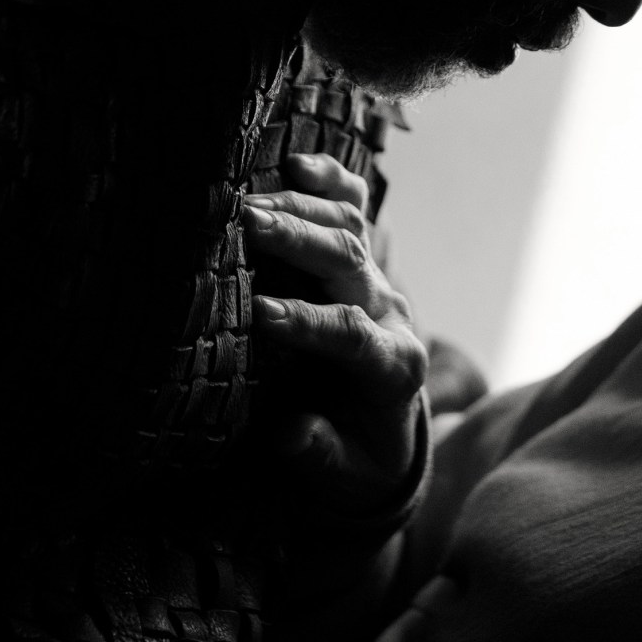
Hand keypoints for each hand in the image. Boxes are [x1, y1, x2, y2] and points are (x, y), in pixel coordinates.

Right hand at [242, 153, 427, 519]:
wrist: (383, 434)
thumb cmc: (356, 457)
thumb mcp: (346, 477)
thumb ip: (321, 455)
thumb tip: (294, 433)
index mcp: (393, 369)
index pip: (354, 336)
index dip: (310, 322)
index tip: (262, 313)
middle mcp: (392, 314)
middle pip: (351, 265)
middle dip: (300, 242)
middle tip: (247, 224)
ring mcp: (381, 282)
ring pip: (350, 229)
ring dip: (301, 209)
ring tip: (250, 200)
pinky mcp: (366, 261)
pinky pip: (357, 209)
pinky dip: (332, 182)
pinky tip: (299, 164)